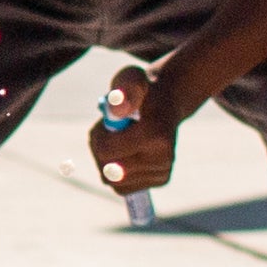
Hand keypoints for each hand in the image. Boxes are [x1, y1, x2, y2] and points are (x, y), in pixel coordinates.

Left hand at [91, 67, 175, 196]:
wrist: (168, 102)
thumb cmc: (144, 90)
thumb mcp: (131, 78)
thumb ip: (126, 88)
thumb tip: (116, 111)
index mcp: (156, 135)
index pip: (106, 151)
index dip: (98, 137)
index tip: (107, 122)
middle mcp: (164, 158)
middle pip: (108, 171)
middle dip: (101, 151)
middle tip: (110, 132)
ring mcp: (163, 172)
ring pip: (114, 182)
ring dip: (107, 162)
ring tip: (119, 141)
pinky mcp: (161, 180)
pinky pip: (123, 188)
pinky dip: (117, 174)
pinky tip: (125, 155)